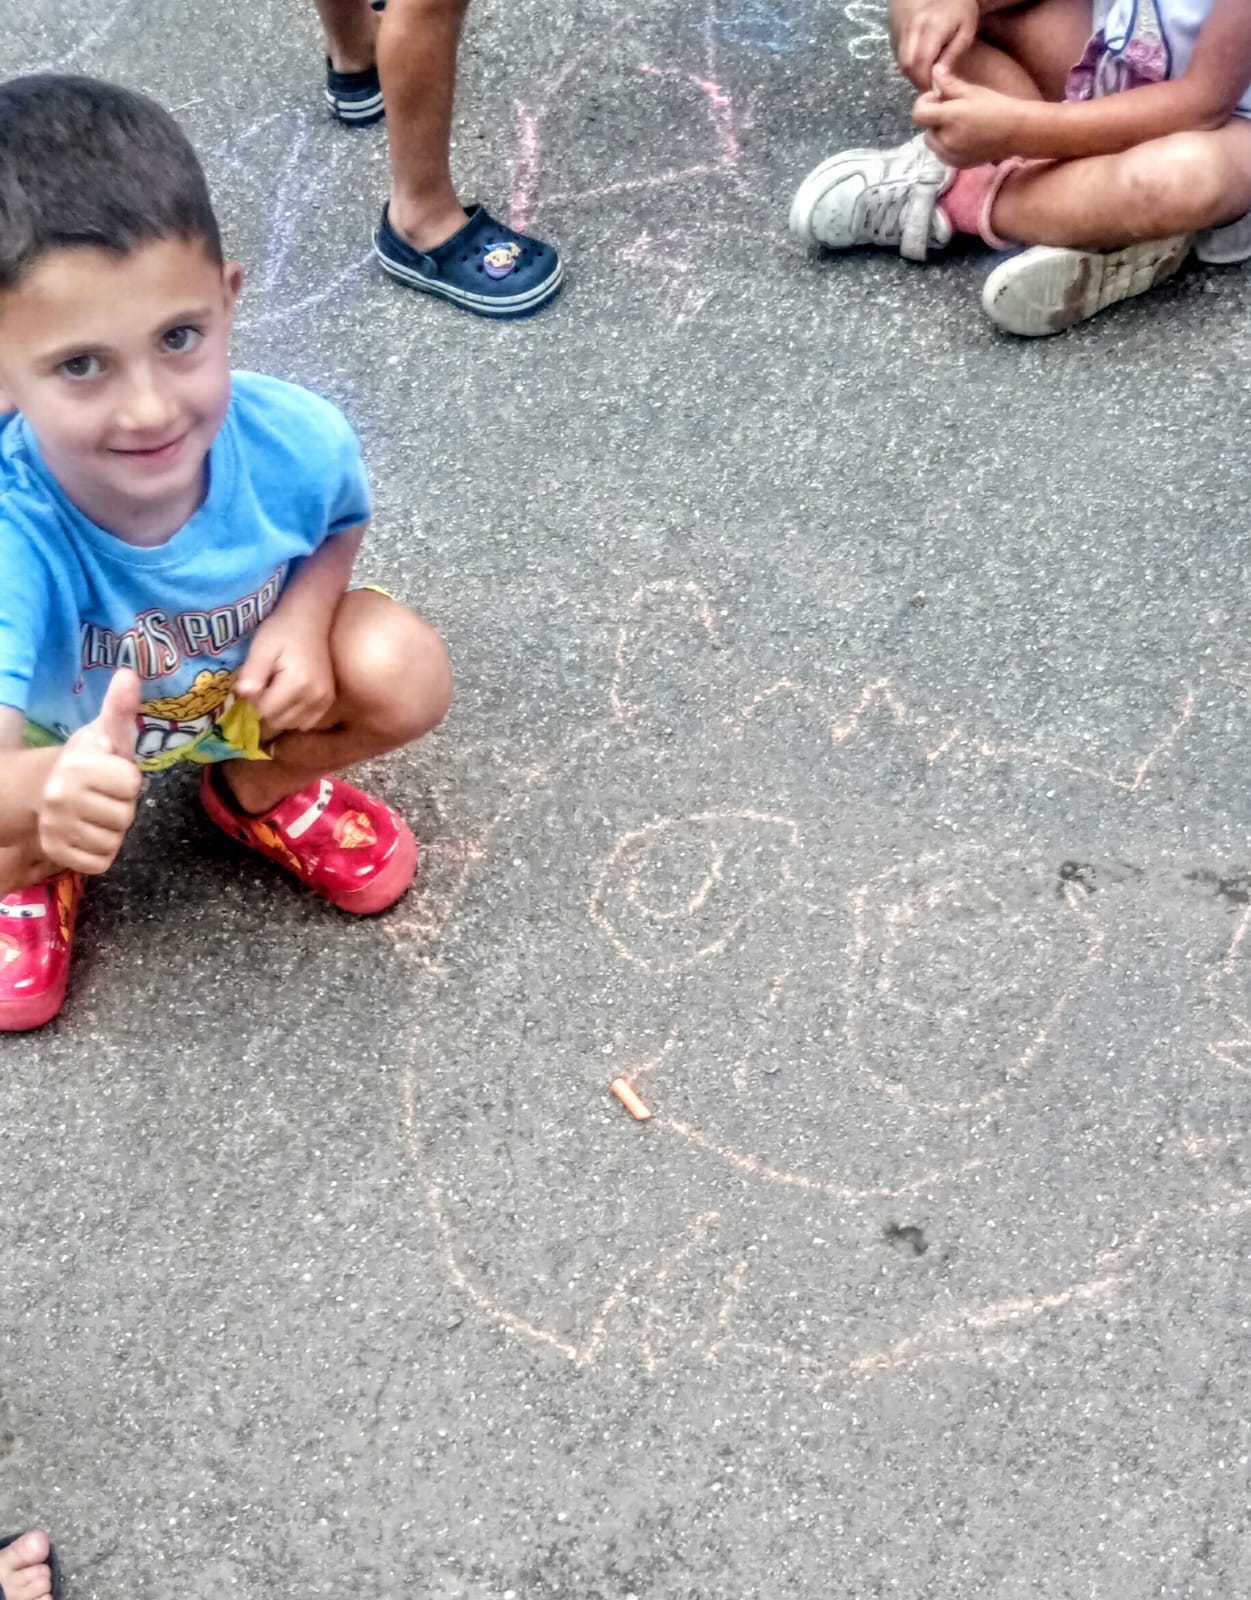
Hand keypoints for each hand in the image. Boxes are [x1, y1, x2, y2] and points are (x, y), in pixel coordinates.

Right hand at [39, 669, 142, 874]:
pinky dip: (100, 852)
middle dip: (121, 806)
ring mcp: (56, 828)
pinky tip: (88, 833)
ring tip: (96, 813)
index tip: (112, 773)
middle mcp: (61, 798)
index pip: (131, 783)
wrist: (40, 788)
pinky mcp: (56, 853)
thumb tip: (129, 673)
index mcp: (78, 766)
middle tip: (104, 796)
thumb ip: (120, 708)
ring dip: (112, 830)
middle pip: (125, 816)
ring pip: (113, 841)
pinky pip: (100, 862)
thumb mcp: (104, 733)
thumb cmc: (86, 761)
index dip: (128, 779)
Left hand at [234, 614, 337, 736]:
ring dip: (278, 716)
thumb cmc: (282, 630)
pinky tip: (287, 700)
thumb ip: (253, 672)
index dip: (251, 704)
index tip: (249, 687)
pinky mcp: (328, 701)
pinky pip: (306, 722)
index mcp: (297, 684)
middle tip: (259, 691)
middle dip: (263, 712)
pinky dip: (293, 717)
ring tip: (273, 693)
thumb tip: (242, 694)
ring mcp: (324, 701)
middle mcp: (314, 697)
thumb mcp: (262, 647)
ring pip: (291, 725)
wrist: (310, 620)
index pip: (264, 712)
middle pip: (278, 722)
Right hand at [890, 0, 978, 89]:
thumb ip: (952, 54)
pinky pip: (898, 53)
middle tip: (928, 85)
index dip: (924, 81)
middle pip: (906, 65)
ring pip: (900, 60)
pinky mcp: (896, 30)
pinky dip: (908, 62)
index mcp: (932, 28)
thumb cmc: (959, 10)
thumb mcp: (965, 31)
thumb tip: (938, 77)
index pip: (921, 63)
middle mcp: (913, 28)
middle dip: (916, 80)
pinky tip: (920, 60)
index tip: (933, 90)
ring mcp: (902, 28)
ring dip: (911, 72)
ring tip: (925, 73)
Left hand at [913, 63, 1025, 165]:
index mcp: (949, 118)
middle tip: (953, 110)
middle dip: (934, 118)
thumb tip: (933, 70)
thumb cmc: (995, 106)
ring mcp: (950, 155)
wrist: (1015, 131)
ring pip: (932, 143)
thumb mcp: (971, 91)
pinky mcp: (957, 165)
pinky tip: (963, 137)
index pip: (918, 114)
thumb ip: (948, 83)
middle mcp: (946, 140)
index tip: (937, 98)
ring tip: (959, 124)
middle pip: (925, 128)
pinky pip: (942, 154)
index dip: (924, 103)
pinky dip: (946, 146)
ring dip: (939, 133)